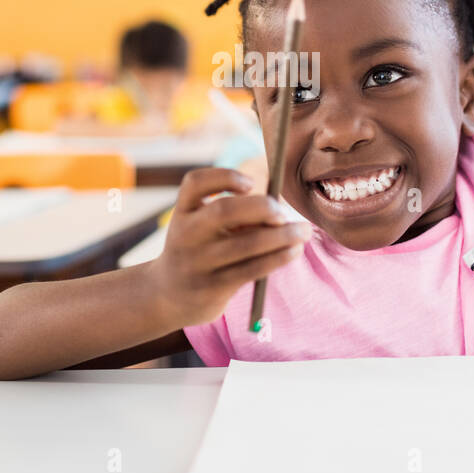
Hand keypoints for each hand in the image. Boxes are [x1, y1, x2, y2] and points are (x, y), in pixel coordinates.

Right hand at [151, 167, 310, 326]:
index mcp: (182, 212)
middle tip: (284, 212)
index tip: (250, 184)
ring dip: (283, 235)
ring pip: (246, 244)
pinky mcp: (214, 287)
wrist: (170, 295)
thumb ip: (233, 217)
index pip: (194, 183)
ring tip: (303, 231)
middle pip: (224, 211)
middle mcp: (185, 234)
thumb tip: (280, 213)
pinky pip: (253, 268)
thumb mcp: (203, 228)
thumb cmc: (200, 250)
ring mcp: (198, 262)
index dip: (225, 177)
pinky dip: (279, 257)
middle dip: (262, 207)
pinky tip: (294, 250)